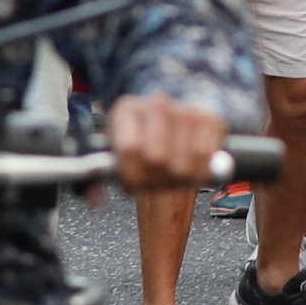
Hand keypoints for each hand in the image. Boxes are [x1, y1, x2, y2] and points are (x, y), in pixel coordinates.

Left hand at [106, 95, 228, 192]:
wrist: (181, 113)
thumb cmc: (146, 140)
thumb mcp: (117, 152)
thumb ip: (98, 179)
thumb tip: (94, 201)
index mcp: (126, 109)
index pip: (130, 149)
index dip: (132, 176)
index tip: (133, 184)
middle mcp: (156, 103)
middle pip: (157, 160)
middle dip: (156, 181)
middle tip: (156, 181)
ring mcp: (185, 109)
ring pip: (182, 165)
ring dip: (178, 180)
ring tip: (173, 174)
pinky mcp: (211, 119)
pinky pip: (205, 160)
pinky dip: (200, 172)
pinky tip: (193, 167)